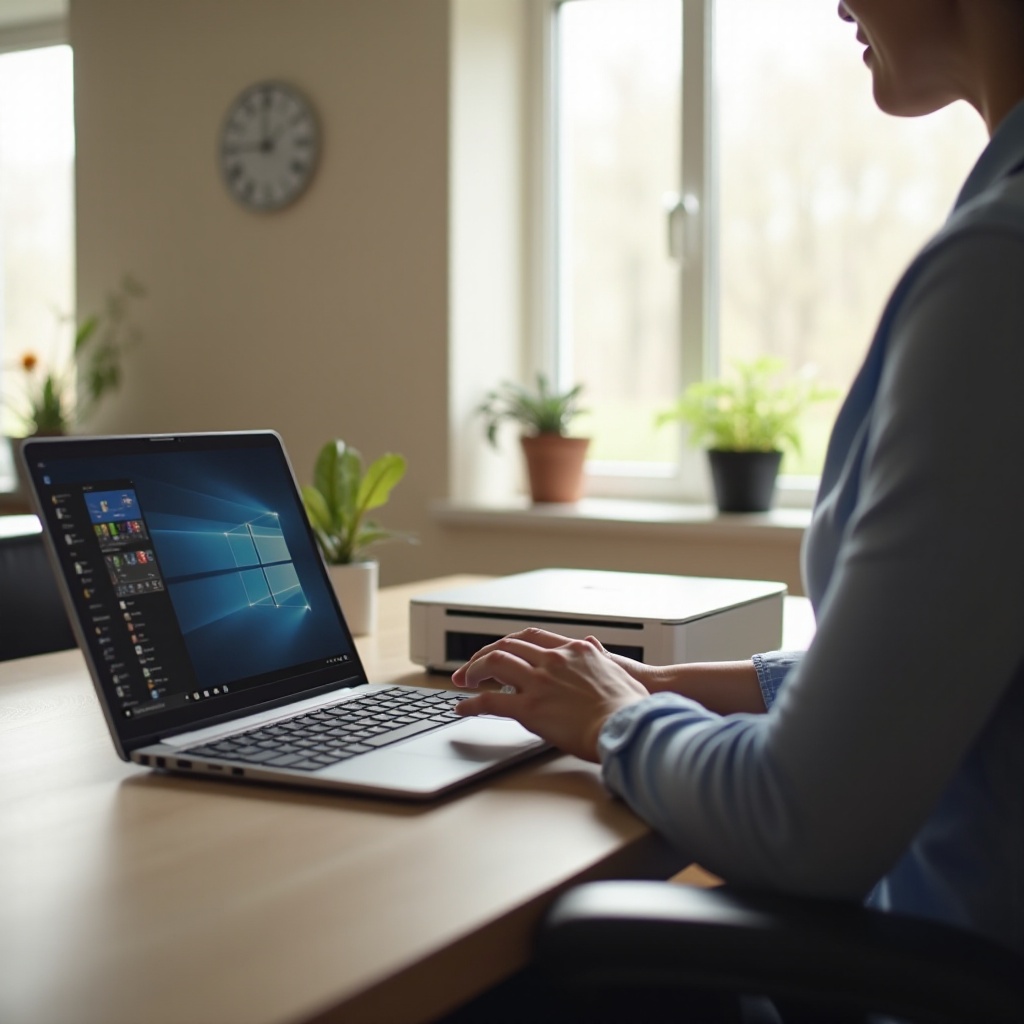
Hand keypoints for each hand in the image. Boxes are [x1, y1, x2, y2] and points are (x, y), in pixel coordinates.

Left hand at [451, 628, 648, 761]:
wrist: (630, 726)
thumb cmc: (630, 707)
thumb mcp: (618, 670)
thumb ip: (600, 656)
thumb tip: (593, 644)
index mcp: (575, 650)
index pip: (532, 636)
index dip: (511, 642)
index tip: (499, 650)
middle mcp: (554, 660)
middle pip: (508, 645)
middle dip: (484, 654)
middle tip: (470, 667)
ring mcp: (540, 683)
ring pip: (495, 664)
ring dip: (473, 670)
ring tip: (463, 681)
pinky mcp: (530, 709)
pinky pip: (491, 701)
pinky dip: (472, 703)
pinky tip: (463, 708)